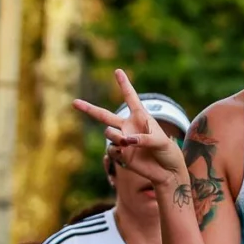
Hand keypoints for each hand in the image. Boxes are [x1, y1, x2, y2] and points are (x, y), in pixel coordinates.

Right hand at [73, 69, 184, 193]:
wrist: (167, 172)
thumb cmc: (168, 153)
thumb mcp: (161, 142)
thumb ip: (144, 138)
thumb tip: (126, 141)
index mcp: (141, 117)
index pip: (131, 98)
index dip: (124, 85)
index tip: (117, 71)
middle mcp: (128, 127)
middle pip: (104, 115)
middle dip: (88, 109)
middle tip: (74, 102)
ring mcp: (122, 141)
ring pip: (108, 133)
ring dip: (115, 136)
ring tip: (127, 143)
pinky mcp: (120, 155)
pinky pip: (111, 150)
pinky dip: (118, 151)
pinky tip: (126, 154)